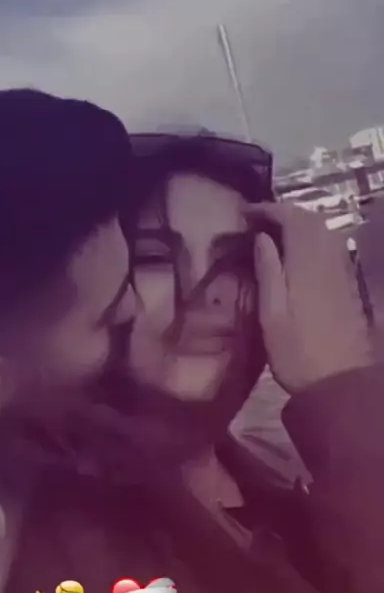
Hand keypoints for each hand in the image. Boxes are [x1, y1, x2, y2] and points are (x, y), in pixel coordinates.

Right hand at [247, 201, 372, 393]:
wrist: (339, 383)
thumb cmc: (296, 354)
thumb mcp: (271, 315)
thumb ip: (268, 271)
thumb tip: (261, 237)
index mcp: (307, 264)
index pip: (291, 219)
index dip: (268, 209)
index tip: (244, 211)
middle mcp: (329, 259)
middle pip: (311, 219)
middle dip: (284, 212)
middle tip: (257, 219)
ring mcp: (342, 271)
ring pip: (324, 231)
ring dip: (299, 223)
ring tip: (274, 233)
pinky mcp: (347, 284)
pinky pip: (331, 247)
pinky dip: (312, 239)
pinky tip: (297, 253)